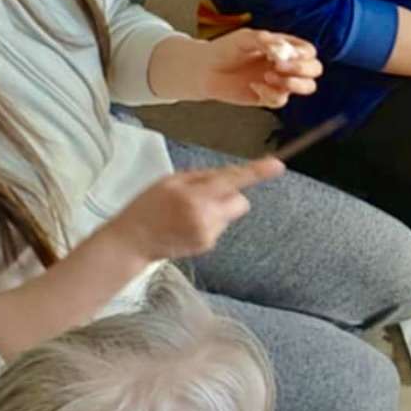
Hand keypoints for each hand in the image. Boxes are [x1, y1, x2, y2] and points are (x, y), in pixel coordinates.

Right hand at [105, 158, 283, 259]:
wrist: (132, 241)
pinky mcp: (209, 244)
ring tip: (188, 213)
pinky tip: (186, 225)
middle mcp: (205, 215)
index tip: (277, 165)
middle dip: (229, 195)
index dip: (257, 172)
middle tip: (202, 196)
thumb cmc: (148, 206)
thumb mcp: (169, 181)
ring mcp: (209, 233)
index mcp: (193, 194)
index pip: (232, 180)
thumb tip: (229, 175)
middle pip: (241, 200)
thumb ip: (202, 177)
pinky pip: (220, 226)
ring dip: (217, 210)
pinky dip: (208, 223)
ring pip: (230, 214)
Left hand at [194, 29, 323, 107]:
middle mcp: (286, 64)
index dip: (303, 55)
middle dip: (302, 70)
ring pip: (307, 87)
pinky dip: (270, 94)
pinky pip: (282, 100)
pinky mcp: (269, 98)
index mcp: (284, 47)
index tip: (283, 55)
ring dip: (293, 84)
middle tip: (279, 67)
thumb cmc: (225, 49)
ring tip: (270, 77)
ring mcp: (280, 82)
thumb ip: (265, 41)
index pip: (309, 51)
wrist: (205, 70)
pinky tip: (254, 86)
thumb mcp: (244, 38)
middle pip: (315, 69)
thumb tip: (284, 51)